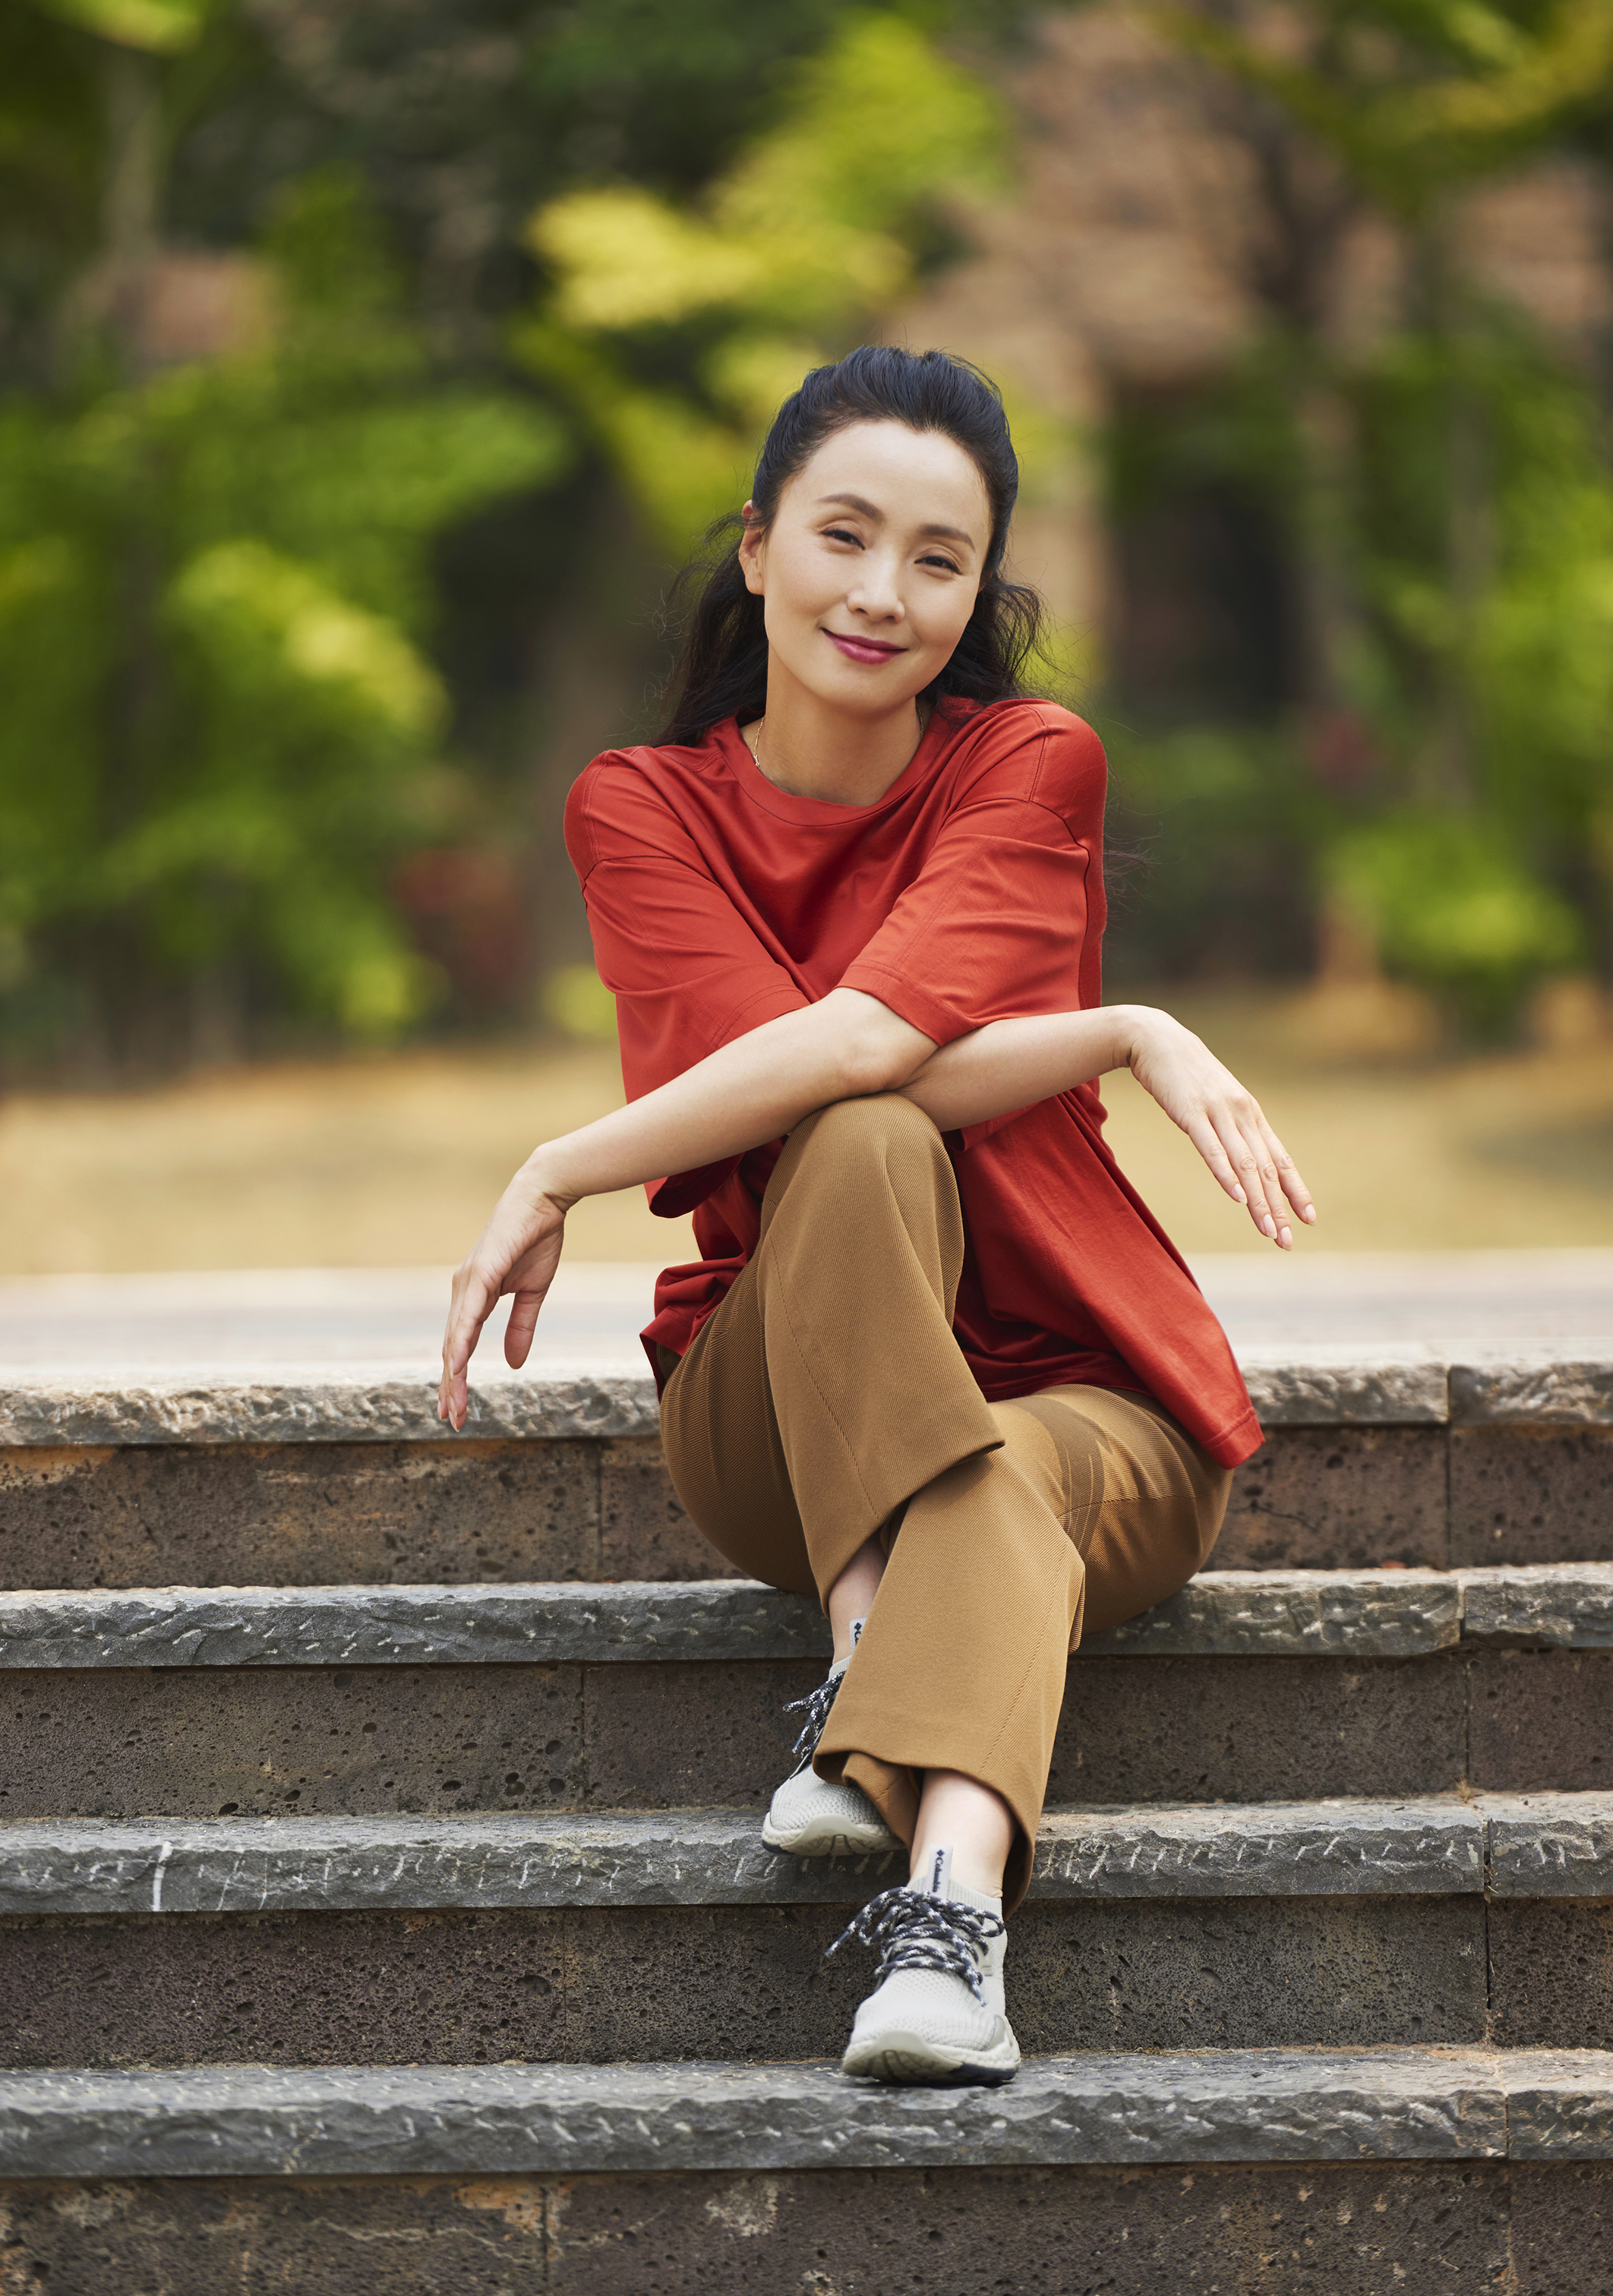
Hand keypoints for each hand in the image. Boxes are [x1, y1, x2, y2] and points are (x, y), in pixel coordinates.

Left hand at [438, 1162, 569, 1430]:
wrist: (543, 1198)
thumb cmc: (535, 1239)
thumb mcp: (532, 1293)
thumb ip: (521, 1327)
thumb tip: (512, 1364)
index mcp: (473, 1297)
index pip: (459, 1346)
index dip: (457, 1378)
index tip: (457, 1409)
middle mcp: (463, 1291)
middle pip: (450, 1349)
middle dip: (449, 1387)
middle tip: (451, 1420)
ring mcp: (467, 1282)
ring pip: (453, 1338)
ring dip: (451, 1374)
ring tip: (451, 1404)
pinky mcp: (479, 1273)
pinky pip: (467, 1316)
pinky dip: (460, 1342)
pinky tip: (456, 1364)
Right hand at [1124, 1011, 1315, 1247]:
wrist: (1157, 1040)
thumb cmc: (1187, 1076)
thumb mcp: (1217, 1102)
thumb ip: (1230, 1128)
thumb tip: (1241, 1158)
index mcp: (1251, 1115)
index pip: (1280, 1159)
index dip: (1295, 1190)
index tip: (1309, 1219)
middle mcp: (1242, 1114)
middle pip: (1266, 1168)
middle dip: (1279, 1207)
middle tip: (1287, 1241)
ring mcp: (1218, 1112)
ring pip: (1245, 1164)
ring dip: (1258, 1201)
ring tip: (1268, 1230)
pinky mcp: (1191, 1113)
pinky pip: (1212, 1148)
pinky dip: (1226, 1175)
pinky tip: (1237, 1197)